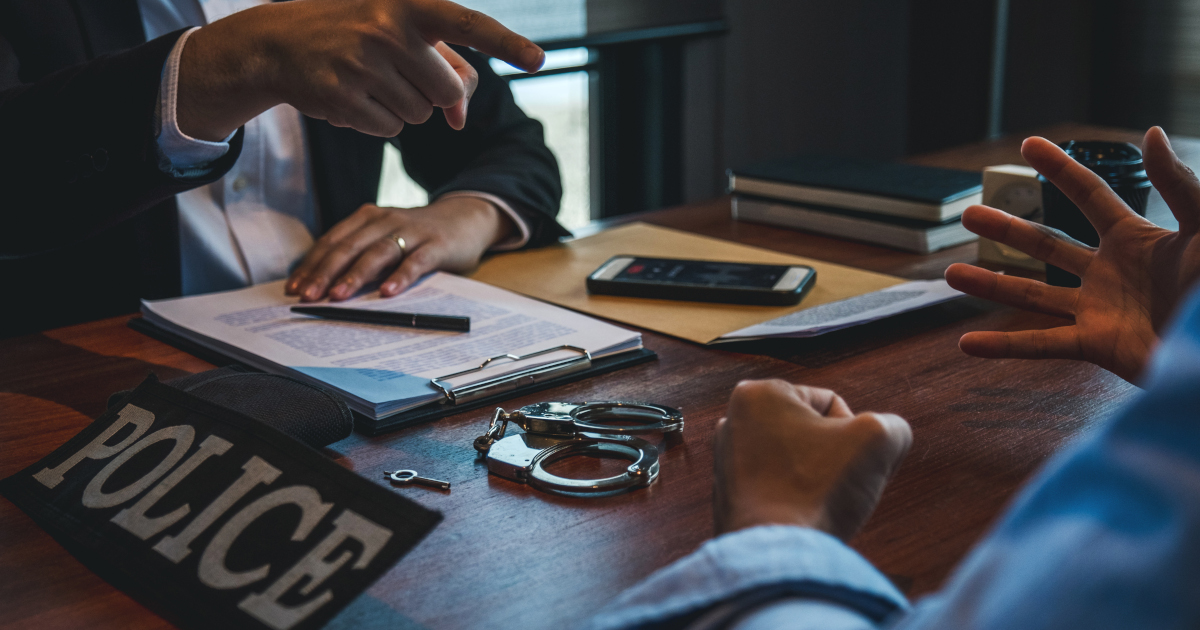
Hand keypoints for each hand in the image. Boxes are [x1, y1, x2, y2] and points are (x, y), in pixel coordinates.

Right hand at [177, 0, 543, 140]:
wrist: (279, 42)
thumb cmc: (355, 34)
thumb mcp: (400, 35)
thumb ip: (444, 68)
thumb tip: (460, 117)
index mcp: (407, 5)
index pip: (468, 25)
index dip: (506, 44)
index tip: (538, 59)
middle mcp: (386, 29)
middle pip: (446, 91)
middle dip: (431, 93)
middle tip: (398, 73)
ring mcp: (361, 65)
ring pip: (419, 115)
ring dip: (403, 107)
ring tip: (369, 80)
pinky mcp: (341, 98)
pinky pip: (390, 130)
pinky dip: (378, 121)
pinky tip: (353, 96)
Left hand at [286, 196, 513, 300]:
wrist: (465, 217)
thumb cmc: (417, 234)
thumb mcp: (384, 236)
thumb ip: (360, 253)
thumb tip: (324, 284)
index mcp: (367, 218)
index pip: (332, 242)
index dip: (312, 265)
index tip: (295, 288)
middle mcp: (385, 220)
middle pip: (349, 247)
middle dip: (325, 273)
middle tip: (308, 296)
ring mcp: (411, 231)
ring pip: (377, 253)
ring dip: (355, 276)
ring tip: (338, 296)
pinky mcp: (436, 245)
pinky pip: (415, 262)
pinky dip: (400, 277)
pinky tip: (388, 292)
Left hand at [713, 380, 911, 540]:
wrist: (780, 555)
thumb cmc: (818, 491)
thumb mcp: (878, 439)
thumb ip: (893, 425)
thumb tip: (889, 435)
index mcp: (757, 394)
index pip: (832, 404)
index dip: (854, 434)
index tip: (845, 461)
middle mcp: (732, 421)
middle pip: (812, 432)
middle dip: (833, 456)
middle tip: (834, 482)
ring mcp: (726, 461)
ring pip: (798, 462)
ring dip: (817, 479)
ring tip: (816, 500)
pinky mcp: (729, 496)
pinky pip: (780, 490)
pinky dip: (796, 500)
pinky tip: (801, 516)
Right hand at [945, 128, 1199, 382]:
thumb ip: (1179, 184)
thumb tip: (1149, 133)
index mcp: (1136, 239)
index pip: (1089, 195)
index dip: (1060, 169)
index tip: (1029, 145)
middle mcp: (1110, 272)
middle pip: (1046, 245)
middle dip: (1007, 229)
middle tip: (970, 214)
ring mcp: (1098, 310)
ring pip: (1032, 294)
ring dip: (990, 285)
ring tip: (950, 275)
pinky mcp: (1096, 346)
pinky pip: (1041, 345)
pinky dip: (1002, 346)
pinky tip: (966, 343)